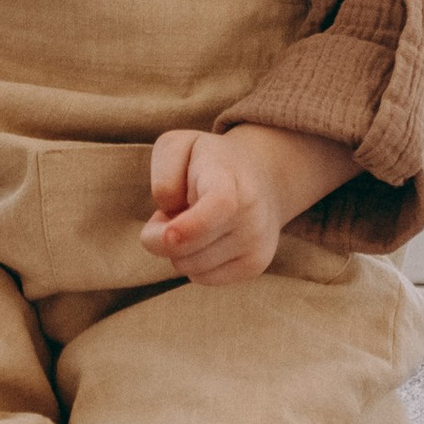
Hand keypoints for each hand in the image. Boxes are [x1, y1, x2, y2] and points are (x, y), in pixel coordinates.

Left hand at [140, 124, 357, 284]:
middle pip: (188, 247)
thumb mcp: (177, 146)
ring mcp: (257, 243)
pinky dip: (194, 262)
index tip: (169, 234)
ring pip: (190, 267)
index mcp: (229, 178)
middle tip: (175, 208)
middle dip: (161, 234)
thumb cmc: (207, 161)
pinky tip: (207, 237)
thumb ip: (164, 177)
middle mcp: (250, 214)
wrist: (262, 176)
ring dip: (179, 248)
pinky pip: (203, 278)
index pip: (219, 205)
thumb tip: (171, 226)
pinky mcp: (256, 265)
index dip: (191, 226)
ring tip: (194, 220)